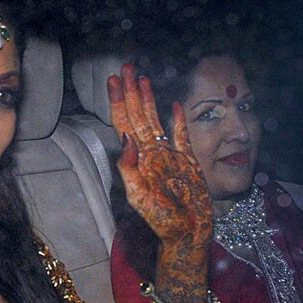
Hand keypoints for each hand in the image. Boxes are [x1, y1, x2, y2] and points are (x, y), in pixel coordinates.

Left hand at [107, 64, 211, 251]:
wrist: (188, 235)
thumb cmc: (163, 221)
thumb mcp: (140, 197)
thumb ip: (130, 168)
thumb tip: (125, 137)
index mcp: (139, 159)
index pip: (125, 123)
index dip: (118, 101)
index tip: (114, 80)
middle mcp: (152, 153)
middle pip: (138, 115)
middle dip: (130, 91)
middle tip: (126, 67)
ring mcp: (169, 156)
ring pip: (155, 120)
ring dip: (148, 99)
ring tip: (142, 78)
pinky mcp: (188, 162)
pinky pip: (181, 136)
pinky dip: (177, 120)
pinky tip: (174, 104)